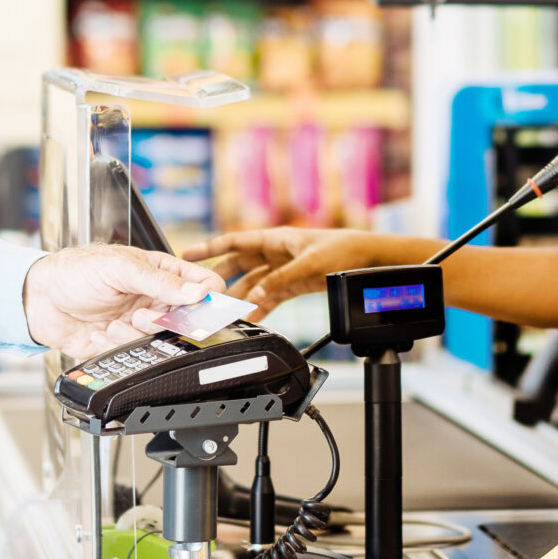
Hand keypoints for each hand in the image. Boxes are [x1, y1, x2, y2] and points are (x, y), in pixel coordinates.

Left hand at [23, 245, 224, 354]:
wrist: (38, 298)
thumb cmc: (76, 271)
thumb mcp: (120, 268)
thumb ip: (160, 280)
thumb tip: (198, 291)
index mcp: (161, 273)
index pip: (204, 285)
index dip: (209, 297)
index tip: (198, 306)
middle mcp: (155, 300)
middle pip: (186, 320)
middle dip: (164, 322)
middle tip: (141, 315)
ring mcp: (140, 323)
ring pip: (161, 341)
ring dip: (136, 334)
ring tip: (114, 323)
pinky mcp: (123, 345)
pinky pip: (135, 355)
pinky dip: (117, 346)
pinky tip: (100, 332)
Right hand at [185, 229, 417, 309]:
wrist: (370, 261)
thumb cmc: (344, 251)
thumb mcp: (308, 266)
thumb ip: (279, 282)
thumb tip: (254, 298)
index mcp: (277, 238)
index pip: (236, 242)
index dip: (210, 248)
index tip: (187, 254)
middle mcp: (277, 252)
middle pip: (239, 265)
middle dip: (219, 278)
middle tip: (198, 292)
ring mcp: (285, 269)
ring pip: (253, 284)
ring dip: (240, 298)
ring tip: (222, 313)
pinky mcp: (295, 284)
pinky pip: (270, 296)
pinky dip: (260, 308)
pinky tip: (250, 320)